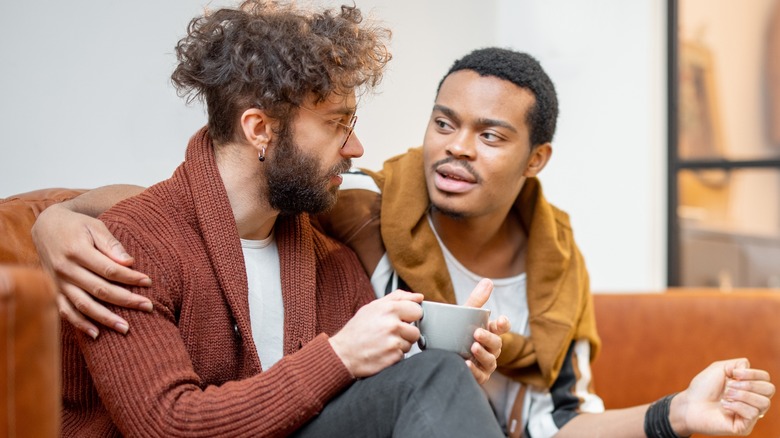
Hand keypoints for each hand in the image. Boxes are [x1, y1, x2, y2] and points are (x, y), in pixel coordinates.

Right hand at [32, 203, 152, 338]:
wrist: (45, 226)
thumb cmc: (77, 225)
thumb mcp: (95, 226)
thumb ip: (111, 245)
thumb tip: (129, 263)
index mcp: (77, 250)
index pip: (108, 269)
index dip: (130, 277)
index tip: (148, 282)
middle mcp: (65, 269)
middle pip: (99, 289)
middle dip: (125, 300)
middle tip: (148, 307)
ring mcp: (58, 282)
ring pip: (83, 305)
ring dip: (105, 318)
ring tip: (126, 328)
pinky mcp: (53, 290)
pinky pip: (65, 311)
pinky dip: (79, 324)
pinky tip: (96, 334)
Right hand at [329, 289, 423, 377]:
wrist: (343, 353)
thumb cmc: (357, 330)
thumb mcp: (373, 306)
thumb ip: (397, 298)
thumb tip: (418, 297)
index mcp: (389, 309)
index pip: (417, 311)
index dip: (411, 317)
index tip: (403, 320)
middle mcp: (392, 325)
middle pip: (416, 330)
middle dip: (406, 333)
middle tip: (391, 333)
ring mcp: (393, 342)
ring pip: (410, 344)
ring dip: (400, 345)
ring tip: (385, 343)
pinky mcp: (393, 357)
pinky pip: (403, 356)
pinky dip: (395, 355)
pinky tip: (382, 352)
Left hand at [463, 278, 510, 383]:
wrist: (439, 352)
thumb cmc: (456, 331)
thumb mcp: (464, 315)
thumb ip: (476, 300)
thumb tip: (488, 281)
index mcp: (490, 331)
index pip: (502, 327)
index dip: (503, 324)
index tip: (499, 320)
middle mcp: (491, 348)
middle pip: (497, 344)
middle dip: (488, 338)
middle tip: (477, 333)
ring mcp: (486, 363)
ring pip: (491, 360)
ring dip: (483, 354)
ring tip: (472, 347)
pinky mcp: (479, 375)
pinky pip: (480, 375)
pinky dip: (475, 370)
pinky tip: (466, 364)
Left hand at [670, 358, 774, 435]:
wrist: (689, 404)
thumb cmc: (703, 387)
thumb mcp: (720, 368)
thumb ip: (738, 364)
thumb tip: (749, 369)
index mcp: (749, 386)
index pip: (766, 378)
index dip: (753, 374)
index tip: (734, 374)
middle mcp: (752, 401)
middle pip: (769, 389)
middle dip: (749, 385)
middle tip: (729, 386)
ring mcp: (749, 415)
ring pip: (764, 403)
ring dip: (742, 395)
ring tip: (726, 396)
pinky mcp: (744, 427)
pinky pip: (753, 414)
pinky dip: (737, 406)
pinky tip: (724, 405)